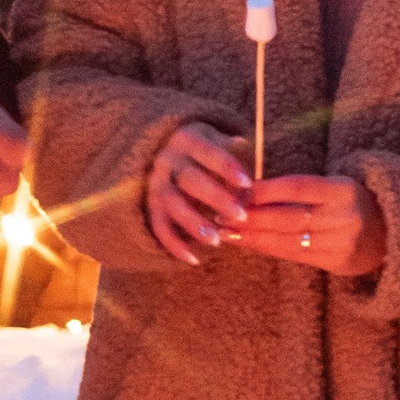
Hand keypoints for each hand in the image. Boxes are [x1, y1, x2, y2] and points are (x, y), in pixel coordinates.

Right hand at [145, 120, 249, 264]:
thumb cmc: (204, 150)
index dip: (226, 167)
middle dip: (215, 198)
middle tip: (240, 216)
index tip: (247, 183)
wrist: (164, 150)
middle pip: (189, 179)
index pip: (207, 152)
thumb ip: (234, 153)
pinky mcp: (150, 205)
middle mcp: (167, 160)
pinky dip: (174, 245)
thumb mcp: (217, 140)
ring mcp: (155, 183)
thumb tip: (248, 167)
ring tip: (217, 241)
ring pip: (172, 204)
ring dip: (193, 223)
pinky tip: (194, 260)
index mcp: (186, 139)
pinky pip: (159, 226)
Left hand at [232, 173, 386, 277]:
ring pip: (287, 241)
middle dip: (251, 218)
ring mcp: (341, 243)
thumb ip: (297, 189)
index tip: (236, 192)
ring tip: (226, 233)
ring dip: (253, 238)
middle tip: (221, 216)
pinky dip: (268, 249)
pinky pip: (295, 256)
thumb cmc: (350, 203)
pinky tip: (248, 244)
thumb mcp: (332, 187)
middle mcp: (344, 217)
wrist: (389, 233)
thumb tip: (247, 190)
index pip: (297, 187)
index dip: (264, 190)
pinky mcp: (336, 263)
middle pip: (288, 218)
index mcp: (342, 190)